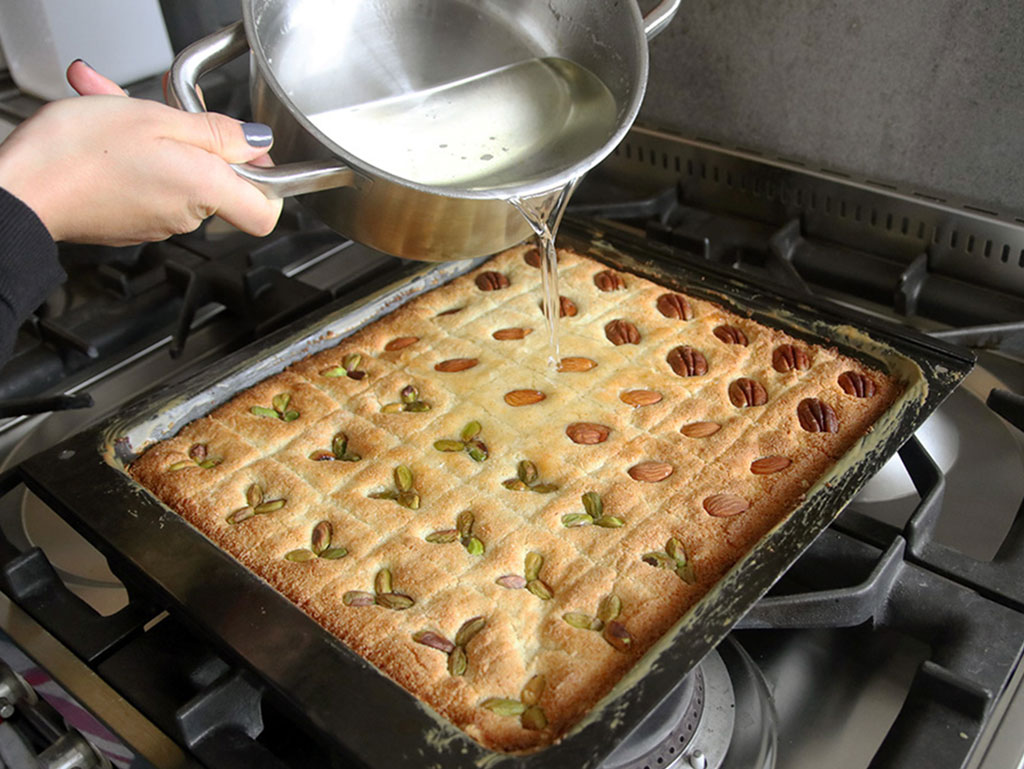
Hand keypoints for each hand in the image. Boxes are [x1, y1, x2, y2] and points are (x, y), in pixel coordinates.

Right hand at [0, 61, 282, 244]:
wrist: (20, 191)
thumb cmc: (77, 155)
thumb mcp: (156, 120)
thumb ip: (216, 132)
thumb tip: (256, 143)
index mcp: (204, 189)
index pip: (266, 209)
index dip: (266, 179)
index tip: (248, 152)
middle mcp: (186, 215)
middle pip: (217, 181)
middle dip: (195, 139)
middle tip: (168, 107)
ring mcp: (157, 223)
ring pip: (175, 174)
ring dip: (154, 137)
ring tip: (116, 106)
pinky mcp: (129, 223)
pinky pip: (145, 182)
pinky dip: (131, 155)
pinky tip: (101, 129)